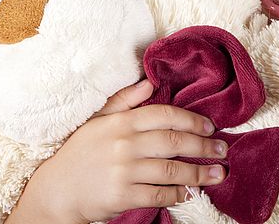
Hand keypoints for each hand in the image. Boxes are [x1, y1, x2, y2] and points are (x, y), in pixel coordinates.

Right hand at [5, 79, 227, 223]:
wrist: (55, 191)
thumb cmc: (79, 153)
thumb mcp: (97, 120)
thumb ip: (124, 100)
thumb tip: (150, 82)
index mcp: (121, 122)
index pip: (165, 115)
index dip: (192, 120)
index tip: (210, 127)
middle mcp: (124, 144)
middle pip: (175, 142)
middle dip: (204, 146)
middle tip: (222, 150)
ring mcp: (124, 171)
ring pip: (172, 170)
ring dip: (199, 173)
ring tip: (217, 174)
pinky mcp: (123, 196)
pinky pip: (159, 194)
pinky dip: (178, 194)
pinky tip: (190, 192)